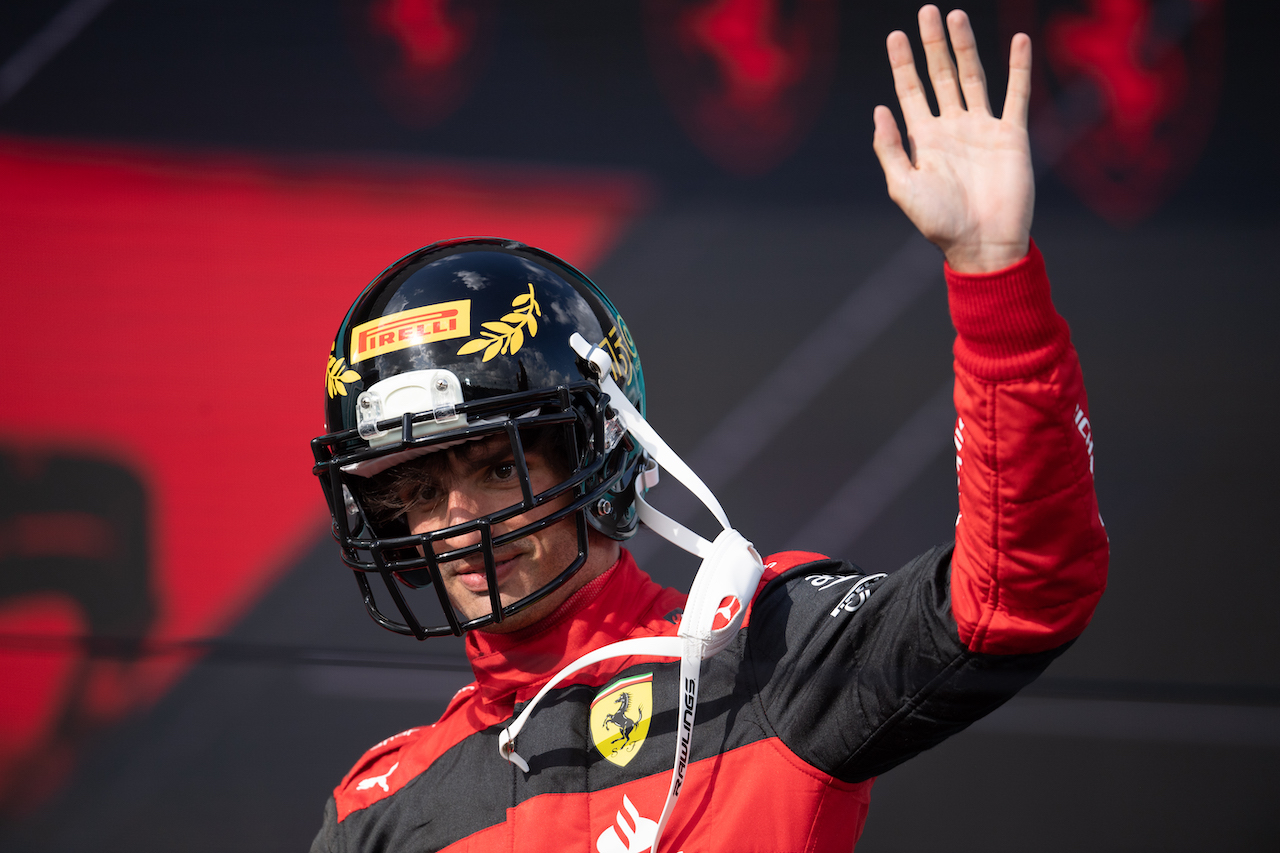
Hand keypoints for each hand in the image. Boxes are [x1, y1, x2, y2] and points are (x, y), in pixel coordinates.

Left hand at [873, 6, 1033, 272]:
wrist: (983, 244)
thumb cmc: (940, 223)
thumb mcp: (904, 188)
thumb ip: (889, 149)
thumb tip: (879, 109)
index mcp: (924, 139)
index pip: (910, 91)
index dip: (902, 63)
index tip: (894, 35)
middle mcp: (952, 127)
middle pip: (940, 75)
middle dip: (932, 44)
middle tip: (926, 11)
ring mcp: (982, 128)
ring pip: (972, 76)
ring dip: (964, 47)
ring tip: (955, 16)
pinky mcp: (1011, 134)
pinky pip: (1016, 93)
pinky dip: (1018, 67)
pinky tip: (1019, 39)